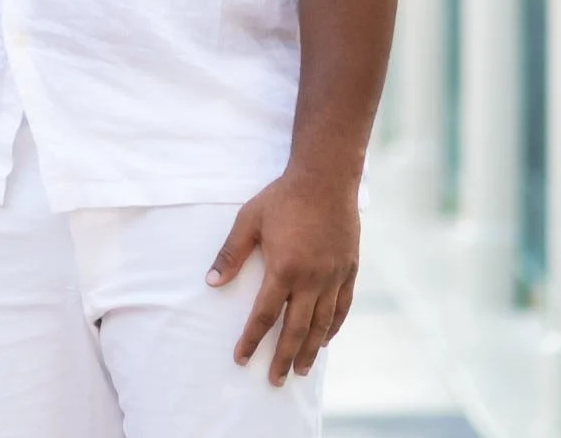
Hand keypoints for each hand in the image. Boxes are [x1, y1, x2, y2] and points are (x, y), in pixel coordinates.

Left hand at [207, 168, 358, 384]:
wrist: (325, 179)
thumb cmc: (282, 198)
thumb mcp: (249, 221)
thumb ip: (231, 254)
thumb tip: (211, 283)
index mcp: (284, 269)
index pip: (264, 315)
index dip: (252, 339)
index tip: (241, 358)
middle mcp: (310, 279)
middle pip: (295, 329)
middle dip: (283, 357)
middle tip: (275, 380)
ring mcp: (333, 276)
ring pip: (322, 324)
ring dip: (310, 350)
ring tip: (301, 370)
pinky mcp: (349, 270)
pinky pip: (342, 307)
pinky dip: (333, 327)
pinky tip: (325, 339)